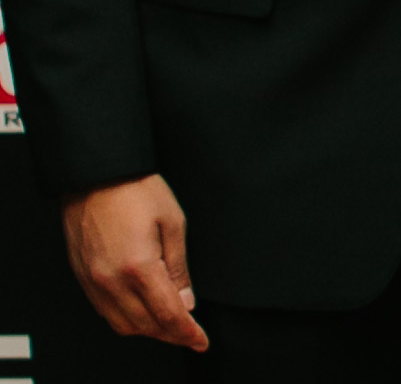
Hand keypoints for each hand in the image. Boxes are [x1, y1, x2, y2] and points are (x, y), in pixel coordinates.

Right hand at [61, 175, 207, 349]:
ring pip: (122, 325)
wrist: (96, 175)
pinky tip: (144, 312)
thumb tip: (187, 302)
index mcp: (138, 267)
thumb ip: (179, 268)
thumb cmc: (137, 191)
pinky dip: (127, 319)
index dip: (188, 333)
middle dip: (171, 335)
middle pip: (144, 326)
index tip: (202, 341)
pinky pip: (105, 312)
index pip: (168, 315)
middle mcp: (111, 281)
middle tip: (192, 335)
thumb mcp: (173, 223)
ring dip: (149, 330)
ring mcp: (93, 282)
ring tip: (171, 326)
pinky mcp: (83, 277)